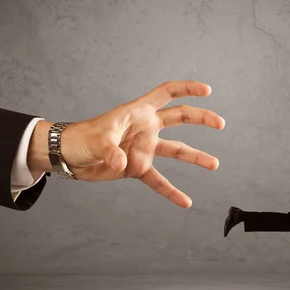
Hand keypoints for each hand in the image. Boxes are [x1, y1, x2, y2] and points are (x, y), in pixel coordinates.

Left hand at [29, 80, 224, 208]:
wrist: (69, 156)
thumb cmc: (81, 138)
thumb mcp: (97, 140)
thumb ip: (112, 150)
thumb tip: (124, 163)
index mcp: (138, 112)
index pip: (167, 93)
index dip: (187, 88)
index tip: (206, 91)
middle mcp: (146, 128)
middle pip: (180, 117)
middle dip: (201, 118)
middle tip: (220, 123)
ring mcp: (144, 148)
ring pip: (177, 149)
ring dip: (196, 157)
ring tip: (214, 164)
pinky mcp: (138, 167)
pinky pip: (159, 181)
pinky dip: (171, 192)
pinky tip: (185, 201)